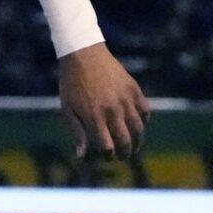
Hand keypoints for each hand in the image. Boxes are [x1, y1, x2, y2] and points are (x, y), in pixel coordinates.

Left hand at [56, 42, 149, 159]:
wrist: (84, 55)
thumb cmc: (72, 84)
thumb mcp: (67, 108)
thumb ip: (76, 132)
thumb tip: (81, 156)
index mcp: (94, 117)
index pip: (107, 146)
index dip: (109, 156)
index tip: (108, 156)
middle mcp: (112, 110)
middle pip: (126, 141)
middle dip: (126, 153)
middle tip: (123, 156)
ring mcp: (125, 99)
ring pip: (139, 128)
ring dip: (138, 140)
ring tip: (134, 145)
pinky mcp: (134, 89)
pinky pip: (145, 111)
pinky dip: (144, 120)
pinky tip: (138, 124)